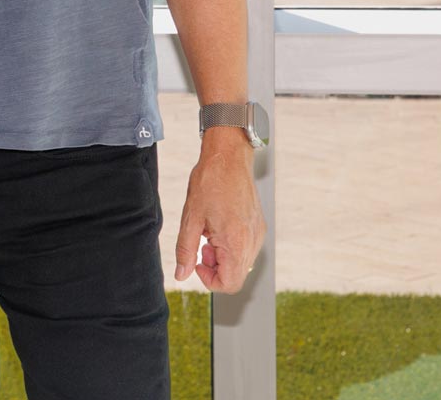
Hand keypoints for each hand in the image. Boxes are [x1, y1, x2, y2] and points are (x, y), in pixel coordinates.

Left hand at [173, 133, 265, 292]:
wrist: (229, 157)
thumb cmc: (210, 182)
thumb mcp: (190, 218)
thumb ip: (185, 250)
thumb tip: (181, 274)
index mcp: (236, 243)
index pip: (229, 284)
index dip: (209, 280)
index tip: (197, 261)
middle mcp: (252, 242)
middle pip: (236, 276)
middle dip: (215, 267)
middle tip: (202, 244)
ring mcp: (258, 234)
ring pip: (241, 264)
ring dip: (223, 256)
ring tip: (209, 232)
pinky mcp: (259, 226)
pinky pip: (246, 248)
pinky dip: (231, 246)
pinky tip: (219, 226)